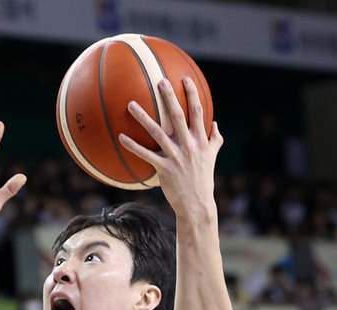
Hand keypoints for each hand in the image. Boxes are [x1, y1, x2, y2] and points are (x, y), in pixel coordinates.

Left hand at [118, 77, 222, 220]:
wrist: (197, 204)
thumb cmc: (203, 179)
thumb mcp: (212, 157)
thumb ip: (215, 139)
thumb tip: (216, 124)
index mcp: (201, 140)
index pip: (197, 112)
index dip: (192, 94)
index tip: (185, 79)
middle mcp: (189, 145)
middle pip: (177, 116)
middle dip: (169, 97)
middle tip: (160, 81)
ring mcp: (176, 156)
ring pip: (157, 132)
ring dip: (143, 117)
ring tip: (130, 105)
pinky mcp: (164, 168)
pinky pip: (145, 154)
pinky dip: (133, 145)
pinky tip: (121, 136)